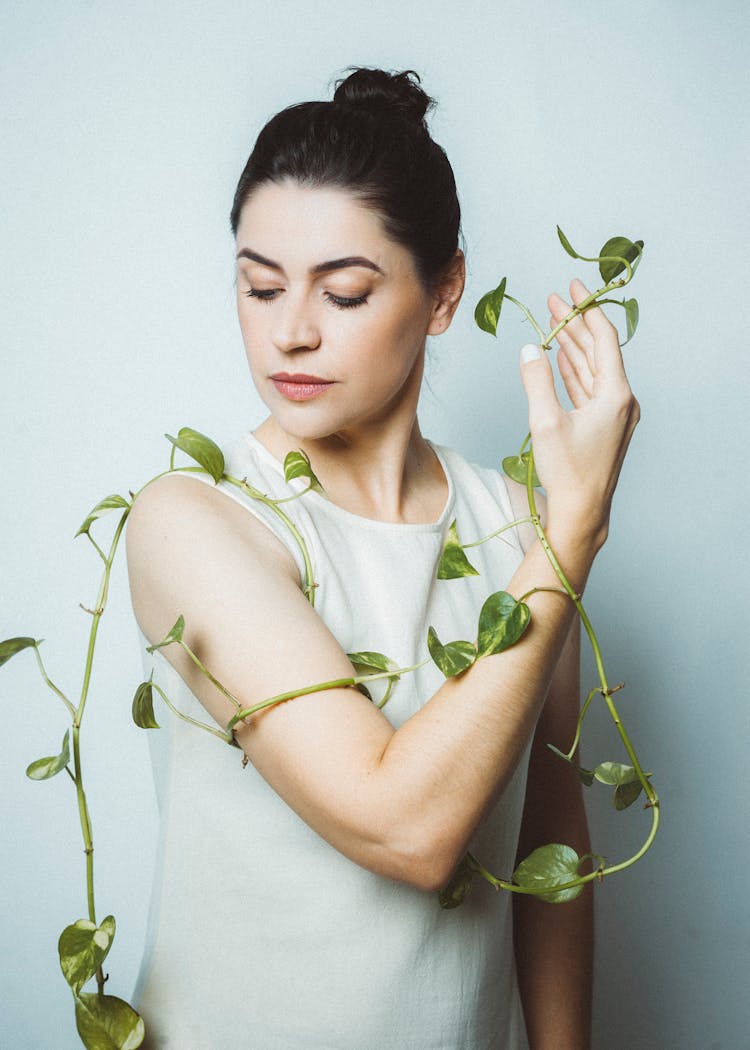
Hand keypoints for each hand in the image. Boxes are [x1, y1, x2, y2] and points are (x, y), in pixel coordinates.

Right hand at [519, 278, 639, 549]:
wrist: (582, 512)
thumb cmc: (567, 472)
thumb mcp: (544, 422)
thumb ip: (536, 380)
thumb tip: (529, 349)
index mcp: (616, 394)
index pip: (603, 339)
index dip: (586, 310)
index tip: (571, 289)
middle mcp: (622, 400)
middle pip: (598, 351)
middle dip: (576, 324)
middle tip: (556, 300)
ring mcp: (615, 414)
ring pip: (592, 369)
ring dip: (573, 345)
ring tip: (556, 322)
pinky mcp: (604, 426)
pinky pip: (589, 387)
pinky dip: (575, 370)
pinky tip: (563, 356)